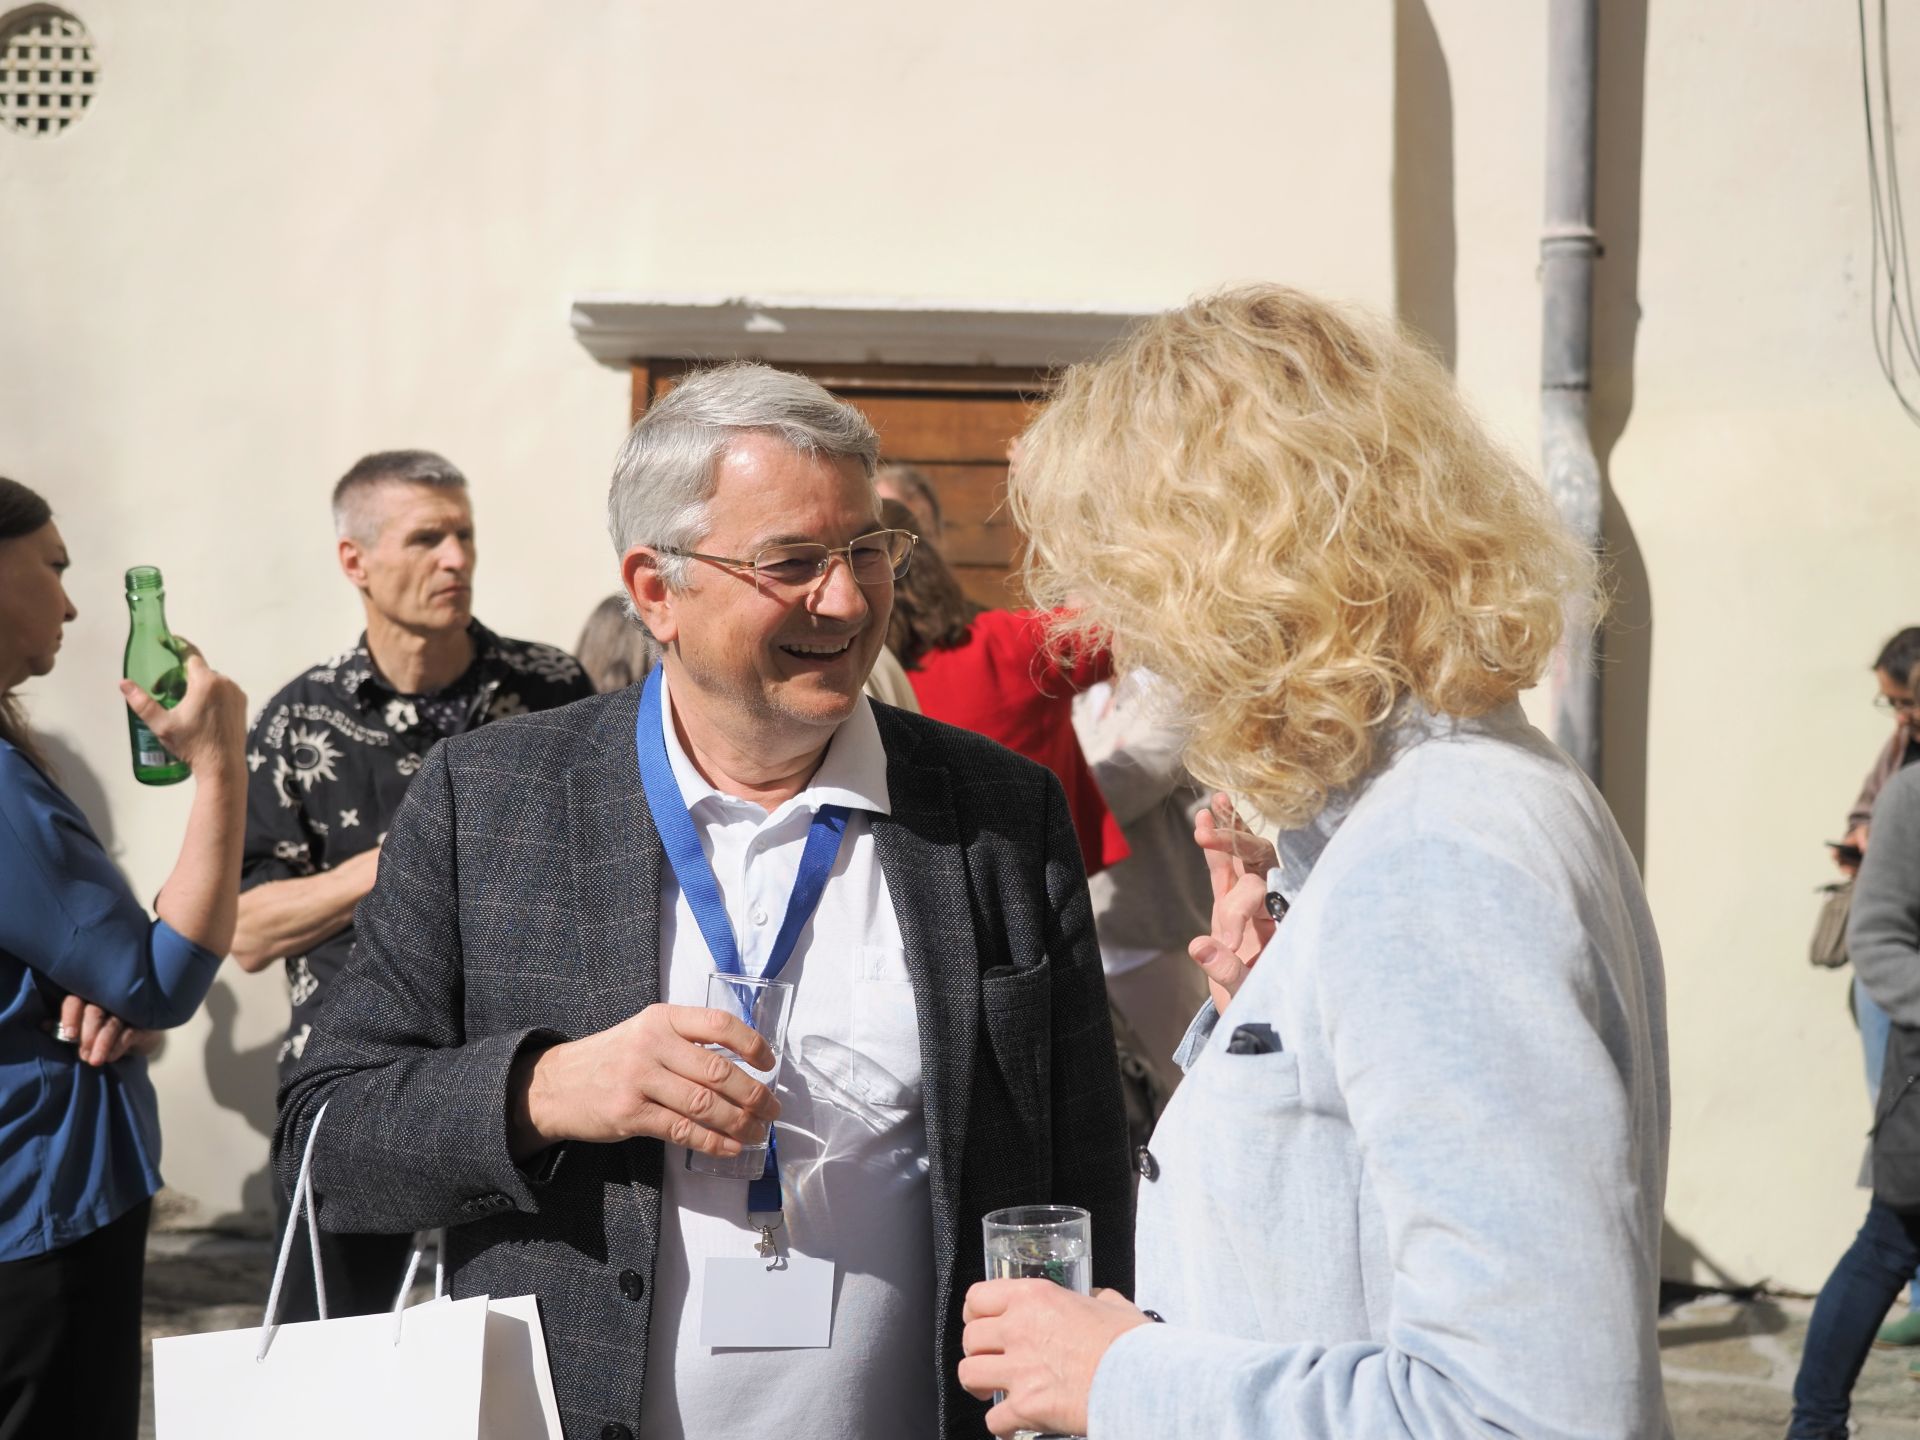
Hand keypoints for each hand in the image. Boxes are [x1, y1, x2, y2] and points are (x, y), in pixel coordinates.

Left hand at [46, 994, 144, 1065]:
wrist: (138, 1039)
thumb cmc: (102, 1033)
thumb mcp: (82, 1030)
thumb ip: (64, 1027)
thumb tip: (43, 1025)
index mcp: (87, 1001)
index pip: (75, 1001)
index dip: (70, 1016)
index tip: (69, 1035)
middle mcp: (107, 1002)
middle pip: (94, 1011)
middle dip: (87, 1035)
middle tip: (83, 1055)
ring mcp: (127, 1011)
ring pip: (112, 1024)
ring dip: (102, 1044)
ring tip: (94, 1061)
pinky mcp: (144, 1023)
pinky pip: (128, 1033)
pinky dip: (117, 1046)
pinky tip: (110, 1057)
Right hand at [119, 639, 247, 778]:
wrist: (223, 765)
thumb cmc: (192, 745)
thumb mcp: (162, 724)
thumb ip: (142, 702)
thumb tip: (124, 683)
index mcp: (206, 682)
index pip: (191, 655)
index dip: (178, 647)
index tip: (167, 642)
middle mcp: (225, 682)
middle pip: (199, 670)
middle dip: (180, 677)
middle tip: (164, 693)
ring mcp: (237, 693)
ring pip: (212, 681)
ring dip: (196, 686)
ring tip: (182, 705)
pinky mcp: (242, 704)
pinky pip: (223, 691)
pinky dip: (211, 694)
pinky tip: (200, 711)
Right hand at [511, 1003, 781, 1160]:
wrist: (556, 1085)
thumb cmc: (612, 1059)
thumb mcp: (646, 1033)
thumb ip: (687, 1041)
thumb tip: (743, 1066)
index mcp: (662, 1018)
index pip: (719, 1025)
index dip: (752, 1044)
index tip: (769, 1064)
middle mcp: (652, 1044)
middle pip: (718, 1071)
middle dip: (754, 1094)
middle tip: (773, 1109)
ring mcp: (639, 1079)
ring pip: (704, 1104)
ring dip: (739, 1122)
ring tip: (757, 1132)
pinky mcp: (630, 1114)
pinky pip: (682, 1130)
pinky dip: (713, 1142)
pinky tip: (731, 1147)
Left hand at [959, 1282, 1150, 1436]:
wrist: (1142, 1380)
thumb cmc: (1131, 1343)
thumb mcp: (1112, 1305)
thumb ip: (1096, 1299)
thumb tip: (1096, 1300)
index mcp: (1035, 1298)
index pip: (977, 1297)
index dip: (974, 1313)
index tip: (980, 1322)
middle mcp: (1019, 1329)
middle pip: (969, 1338)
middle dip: (977, 1351)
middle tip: (991, 1360)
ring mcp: (1019, 1370)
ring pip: (969, 1374)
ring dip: (979, 1385)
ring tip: (991, 1391)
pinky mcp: (1025, 1407)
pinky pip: (993, 1420)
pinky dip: (1002, 1425)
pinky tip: (1014, 1424)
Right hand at [1189, 793, 1279, 1007]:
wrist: (1258, 1013)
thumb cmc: (1262, 1003)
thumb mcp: (1247, 993)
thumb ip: (1229, 971)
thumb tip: (1198, 946)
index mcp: (1279, 923)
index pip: (1261, 897)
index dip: (1240, 911)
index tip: (1230, 941)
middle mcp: (1267, 905)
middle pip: (1258, 861)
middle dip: (1234, 845)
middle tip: (1207, 833)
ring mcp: (1248, 901)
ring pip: (1242, 856)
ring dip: (1228, 830)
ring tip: (1215, 802)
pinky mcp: (1227, 902)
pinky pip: (1224, 867)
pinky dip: (1216, 843)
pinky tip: (1205, 813)